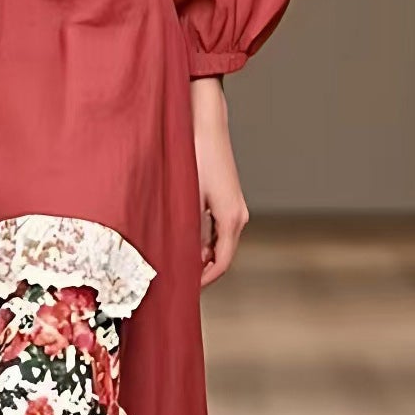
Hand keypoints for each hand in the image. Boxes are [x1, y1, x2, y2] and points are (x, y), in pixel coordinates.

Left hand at [191, 77, 248, 287]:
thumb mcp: (187, 197)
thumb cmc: (195, 156)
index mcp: (231, 218)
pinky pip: (217, 229)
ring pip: (220, 242)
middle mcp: (238, 215)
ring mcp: (235, 207)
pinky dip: (203, 240)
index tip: (187, 289)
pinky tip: (183, 239)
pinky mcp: (227, 199)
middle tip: (177, 279)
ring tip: (176, 261)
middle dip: (201, 270)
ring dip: (201, 254)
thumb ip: (188, 229)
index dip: (205, 280)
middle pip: (222, 255)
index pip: (222, 262)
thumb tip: (183, 256)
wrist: (205, 125)